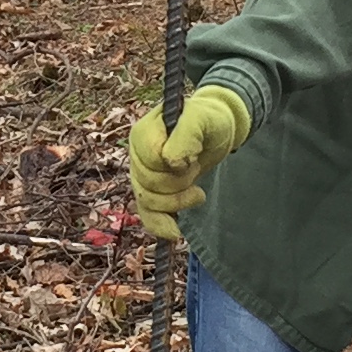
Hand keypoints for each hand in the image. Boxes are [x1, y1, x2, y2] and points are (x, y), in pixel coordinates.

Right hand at [127, 83, 252, 238]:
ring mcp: (140, 176)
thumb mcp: (202, 120)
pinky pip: (147, 215)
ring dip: (177, 201)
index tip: (194, 156)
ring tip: (197, 190)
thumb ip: (185, 135)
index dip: (175, 164)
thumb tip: (171, 162)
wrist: (216, 131)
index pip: (151, 160)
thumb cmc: (208, 122)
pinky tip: (175, 232)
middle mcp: (136, 154)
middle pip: (149, 184)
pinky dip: (160, 225)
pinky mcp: (150, 193)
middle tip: (197, 167)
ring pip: (148, 202)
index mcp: (143, 132)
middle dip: (180, 182)